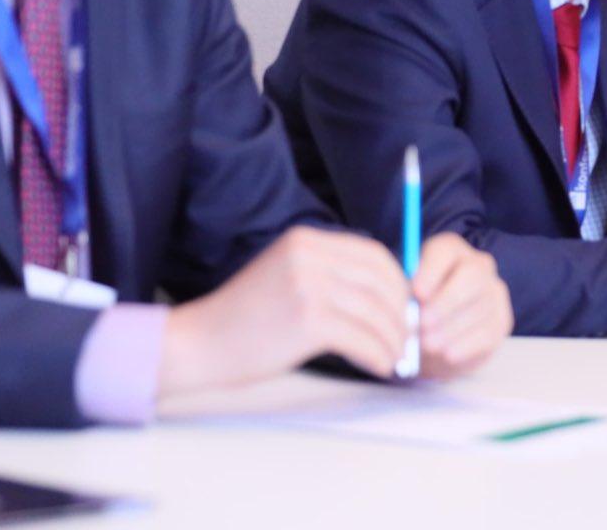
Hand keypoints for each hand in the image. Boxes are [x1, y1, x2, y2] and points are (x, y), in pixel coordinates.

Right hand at [158, 226, 409, 398]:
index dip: (398, 282)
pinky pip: (362, 339)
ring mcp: (309, 286)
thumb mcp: (286, 274)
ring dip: (394, 340)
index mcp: (306, 240)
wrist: (198, 343)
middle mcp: (309, 256)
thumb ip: (328, 273)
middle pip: (382, 281)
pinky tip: (380, 366)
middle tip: (408, 337)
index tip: (405, 308)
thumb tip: (385, 291)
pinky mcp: (308, 321)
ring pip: (376, 313)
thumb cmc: (245, 318)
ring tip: (395, 358)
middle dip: (402, 313)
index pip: (374, 255)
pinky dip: (379, 355)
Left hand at [413, 233, 511, 379]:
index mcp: (450, 250)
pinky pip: (487, 332)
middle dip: (446, 301)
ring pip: (479, 307)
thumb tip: (411, 304)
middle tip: (423, 323)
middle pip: (472, 275)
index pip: (446, 250)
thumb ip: (407, 294)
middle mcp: (479, 265)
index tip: (416, 293)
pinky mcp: (502, 321)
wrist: (435, 339)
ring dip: (451, 329)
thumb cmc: (417, 309)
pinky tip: (447, 354)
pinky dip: (465, 346)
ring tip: (427, 345)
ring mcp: (494, 293)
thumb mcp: (406, 297)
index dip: (431, 270)